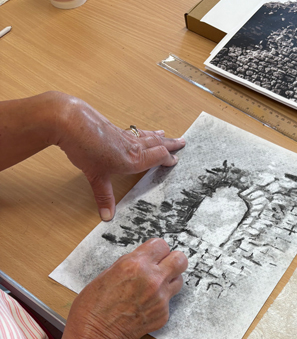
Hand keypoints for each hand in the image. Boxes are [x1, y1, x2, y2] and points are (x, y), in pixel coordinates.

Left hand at [53, 93, 184, 220]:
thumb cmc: (86, 148)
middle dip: (170, 144)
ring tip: (165, 135)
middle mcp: (133, 146)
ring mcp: (124, 136)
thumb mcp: (96, 176)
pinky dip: (143, 133)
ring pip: (147, 136)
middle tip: (182, 142)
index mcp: (133, 159)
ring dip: (159, 137)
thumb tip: (107, 215)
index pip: (158, 157)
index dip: (168, 159)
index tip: (176, 160)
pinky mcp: (115, 129)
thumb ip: (104, 196)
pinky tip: (140, 133)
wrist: (71, 122)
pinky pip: (136, 132)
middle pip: (157, 144)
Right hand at [64, 238, 187, 338]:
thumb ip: (131, 263)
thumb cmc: (93, 306)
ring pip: (179, 280)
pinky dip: (160, 301)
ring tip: (153, 287)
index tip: (153, 255)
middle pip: (180, 259)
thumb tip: (144, 259)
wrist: (95, 338)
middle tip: (162, 266)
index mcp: (136, 264)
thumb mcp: (107, 274)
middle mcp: (152, 279)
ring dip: (169, 280)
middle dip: (172, 260)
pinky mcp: (164, 314)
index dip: (157, 250)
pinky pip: (169, 300)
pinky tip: (144, 306)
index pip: (162, 245)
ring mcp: (160, 298)